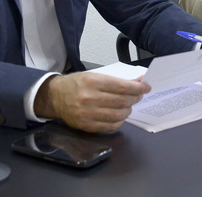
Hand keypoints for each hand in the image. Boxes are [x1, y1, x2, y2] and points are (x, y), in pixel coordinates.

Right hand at [34, 72, 150, 133]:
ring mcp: (88, 114)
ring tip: (129, 105)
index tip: (146, 87)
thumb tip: (137, 82)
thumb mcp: (94, 76)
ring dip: (128, 110)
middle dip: (135, 98)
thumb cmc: (76, 84)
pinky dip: (120, 121)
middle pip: (122, 101)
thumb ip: (115, 80)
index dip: (138, 88)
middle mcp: (90, 98)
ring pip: (118, 115)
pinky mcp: (86, 126)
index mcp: (92, 82)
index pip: (122, 87)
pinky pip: (110, 126)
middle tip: (139, 96)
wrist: (55, 97)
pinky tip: (120, 116)